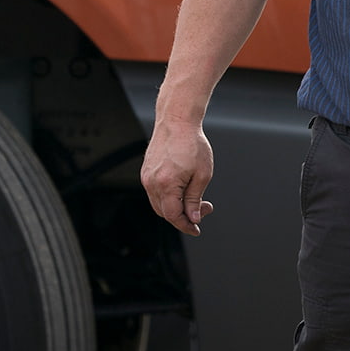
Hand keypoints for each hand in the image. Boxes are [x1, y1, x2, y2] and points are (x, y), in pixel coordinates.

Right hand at [142, 120, 215, 235]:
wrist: (177, 121)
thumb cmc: (192, 143)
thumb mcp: (202, 174)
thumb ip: (195, 199)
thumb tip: (192, 218)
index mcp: (166, 184)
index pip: (173, 216)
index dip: (186, 226)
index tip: (196, 229)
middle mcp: (152, 182)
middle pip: (164, 213)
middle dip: (184, 216)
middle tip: (203, 208)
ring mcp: (146, 177)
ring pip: (159, 204)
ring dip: (175, 207)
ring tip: (195, 198)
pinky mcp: (146, 172)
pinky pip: (155, 193)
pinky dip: (168, 197)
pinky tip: (183, 190)